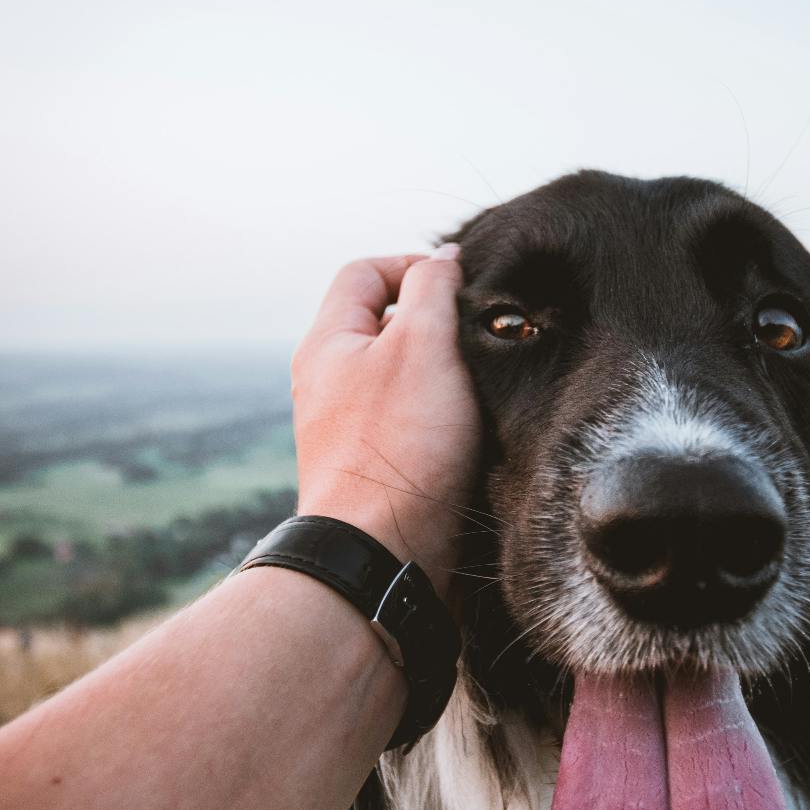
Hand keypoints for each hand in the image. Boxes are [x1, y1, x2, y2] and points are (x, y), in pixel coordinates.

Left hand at [292, 247, 479, 596]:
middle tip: (478, 342)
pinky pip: (409, 426)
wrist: (382, 553)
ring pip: (401, 379)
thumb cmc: (402, 445)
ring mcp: (347, 430)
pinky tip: (471, 437)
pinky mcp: (373, 471)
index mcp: (328, 343)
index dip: (415, 266)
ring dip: (443, 378)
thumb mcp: (424, 345)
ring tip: (481, 391)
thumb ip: (434, 289)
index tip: (462, 290)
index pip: (364, 272)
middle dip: (435, 325)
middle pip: (384, 326)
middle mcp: (328, 384)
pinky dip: (441, 422)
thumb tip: (445, 257)